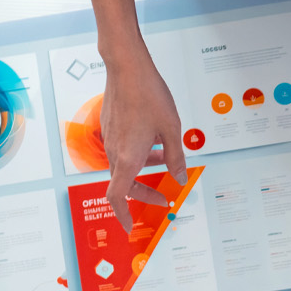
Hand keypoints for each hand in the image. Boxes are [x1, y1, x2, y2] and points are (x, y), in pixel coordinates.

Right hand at [99, 42, 187, 232]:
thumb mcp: (172, 130)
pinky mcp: (110, 126)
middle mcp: (114, 151)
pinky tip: (154, 142)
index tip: (129, 225)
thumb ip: (176, 158)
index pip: (117, 196)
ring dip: (142, 172)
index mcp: (127, 158)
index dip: (122, 214)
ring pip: (123, 165)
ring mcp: (110, 138)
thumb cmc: (147, 94)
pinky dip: (137, 155)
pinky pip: (122, 150)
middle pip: (124, 184)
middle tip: (162, 197)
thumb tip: (180, 177)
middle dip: (143, 194)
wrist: (126, 66)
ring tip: (163, 164)